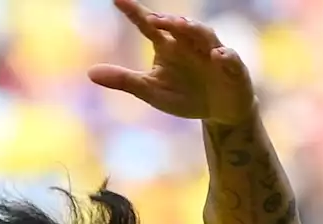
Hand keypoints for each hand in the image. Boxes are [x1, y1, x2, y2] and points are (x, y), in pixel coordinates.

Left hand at [88, 0, 256, 124]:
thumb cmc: (184, 96)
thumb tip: (90, 72)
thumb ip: (123, 80)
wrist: (218, 111)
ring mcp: (212, 53)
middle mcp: (189, 43)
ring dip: (193, 29)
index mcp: (167, 46)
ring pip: (204, 35)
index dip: (134, 12)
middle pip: (178, 26)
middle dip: (167, 20)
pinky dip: (225, 57)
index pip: (148, 25)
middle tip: (152, 18)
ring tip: (179, 26)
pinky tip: (217, 56)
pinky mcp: (232, 68)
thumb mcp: (150, 91)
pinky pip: (229, 59)